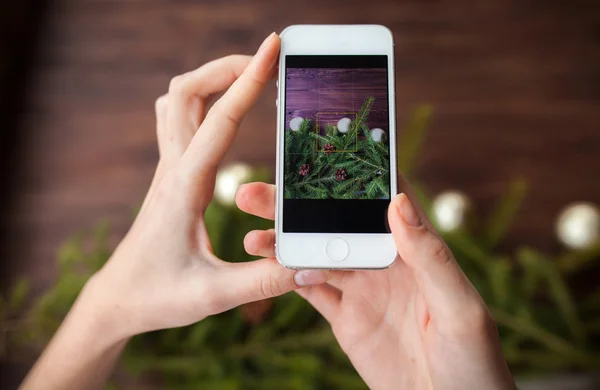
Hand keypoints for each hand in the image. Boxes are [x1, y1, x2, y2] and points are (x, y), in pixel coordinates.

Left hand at [85, 33, 330, 340]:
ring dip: (210, 79)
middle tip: (265, 60)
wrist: (117, 300)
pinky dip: (204, 102)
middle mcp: (173, 170)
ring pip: (178, 102)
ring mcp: (169, 171)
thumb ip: (264, 280)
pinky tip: (224, 112)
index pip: (221, 120)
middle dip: (226, 67)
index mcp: (185, 187)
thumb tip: (308, 265)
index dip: (249, 80)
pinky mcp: (171, 178)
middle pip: (186, 92)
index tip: (273, 49)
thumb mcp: (214, 296)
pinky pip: (180, 122)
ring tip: (247, 76)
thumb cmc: (158, 296)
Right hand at [236, 178, 515, 389]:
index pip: (381, 199)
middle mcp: (385, 262)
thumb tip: (397, 202)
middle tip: (259, 193)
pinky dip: (290, 279)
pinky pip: (314, 293)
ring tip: (252, 237)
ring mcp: (363, 289)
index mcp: (416, 250)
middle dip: (297, 206)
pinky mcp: (347, 319)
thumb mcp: (460, 307)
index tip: (317, 151)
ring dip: (284, 242)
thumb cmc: (474, 361)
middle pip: (335, 223)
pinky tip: (270, 267)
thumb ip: (431, 256)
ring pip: (316, 254)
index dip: (352, 173)